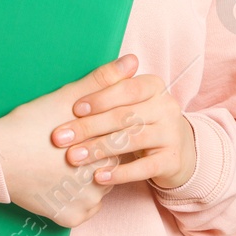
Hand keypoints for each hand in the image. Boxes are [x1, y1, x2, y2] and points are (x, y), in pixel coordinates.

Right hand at [0, 55, 138, 226]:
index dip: (102, 132)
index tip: (82, 128)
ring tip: (65, 162)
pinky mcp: (70, 218)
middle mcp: (102, 181)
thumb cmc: (31, 124)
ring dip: (89, 177)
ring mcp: (86, 203)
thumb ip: (103, 79)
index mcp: (107, 149)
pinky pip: (83, 209)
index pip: (121, 140)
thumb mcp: (67, 97)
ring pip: (99, 187)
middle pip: (110, 164)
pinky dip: (75, 198)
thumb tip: (133, 60)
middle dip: (97, 153)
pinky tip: (61, 182)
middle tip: (68, 146)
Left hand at [50, 53, 196, 190]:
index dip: (101, 98)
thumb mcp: (127, 100)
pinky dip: (120, 173)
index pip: (127, 88)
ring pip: (132, 140)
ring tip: (73, 157)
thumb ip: (115, 83)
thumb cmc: (140, 119)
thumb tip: (127, 59)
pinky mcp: (171, 161)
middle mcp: (166, 108)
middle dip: (89, 127)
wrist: (175, 150)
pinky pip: (144, 168)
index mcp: (154, 87)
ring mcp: (171, 135)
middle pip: (125, 116)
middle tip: (60, 138)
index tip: (74, 109)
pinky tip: (98, 176)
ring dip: (99, 149)